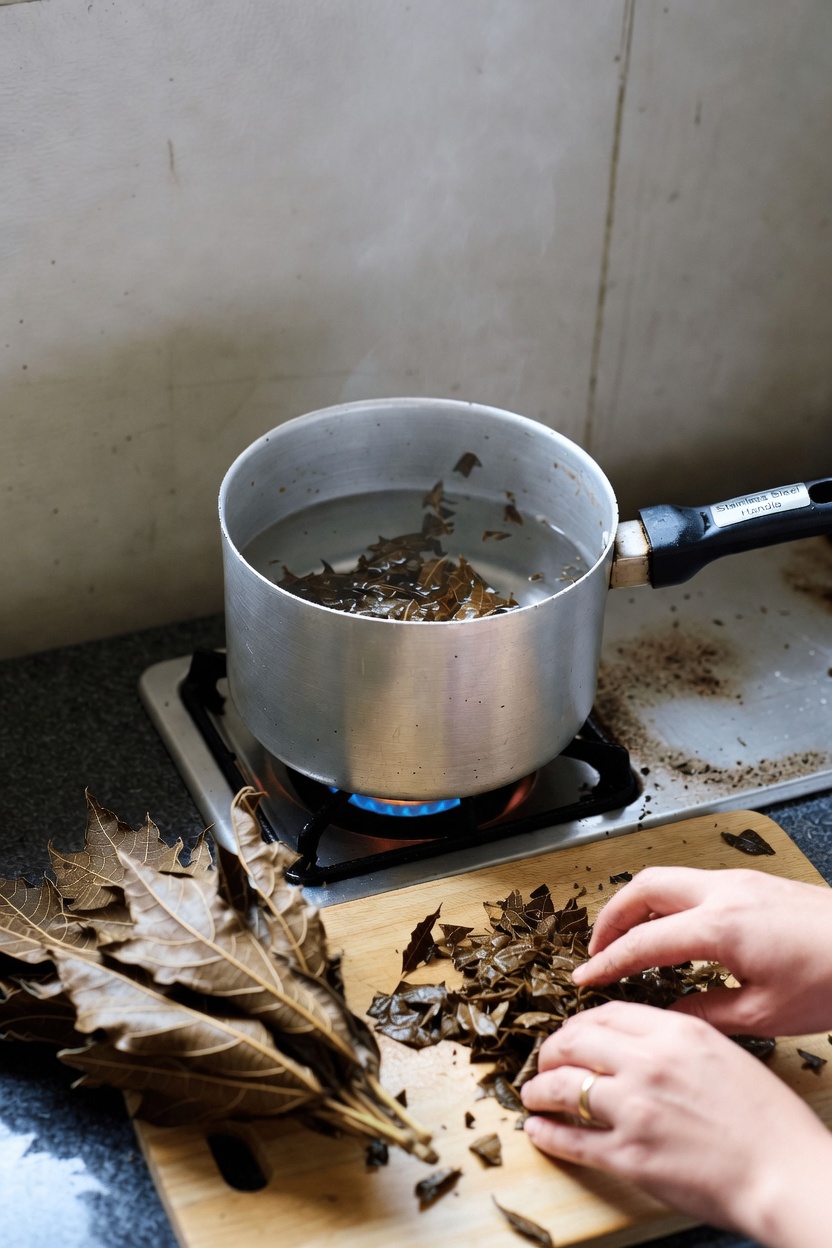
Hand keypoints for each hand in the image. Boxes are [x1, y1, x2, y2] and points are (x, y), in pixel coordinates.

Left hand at [521, 1001, 831, 1245]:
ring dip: (539, 1090)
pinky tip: (538, 1131)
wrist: (785, 1173)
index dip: (579, 1023)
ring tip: (531, 1094)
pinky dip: (548, 1134)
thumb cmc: (767, 1119)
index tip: (571, 1032)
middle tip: (545, 1060)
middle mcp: (647, 1063)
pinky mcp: (629, 1155)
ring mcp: (633, 1109)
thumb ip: (678, 1039)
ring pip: (562, 1087)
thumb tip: (639, 1040)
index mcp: (675, 1031)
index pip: (605, 1013)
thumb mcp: (723, 1053)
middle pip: (575, 1042)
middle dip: (551, 1050)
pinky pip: (572, 1139)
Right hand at [571, 866, 831, 1036]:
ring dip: (638, 905)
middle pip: (643, 888)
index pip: (644, 942)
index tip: (584, 979)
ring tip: (627, 939)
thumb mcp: (765, 1013)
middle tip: (596, 950)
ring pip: (667, 879)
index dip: (608, 963)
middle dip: (611, 917)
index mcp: (720, 926)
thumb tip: (668, 1018)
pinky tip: (673, 932)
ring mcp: (739, 881)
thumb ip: (706, 1014)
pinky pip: (692, 883)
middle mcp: (723, 892)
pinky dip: (667, 902)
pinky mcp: (754, 882)